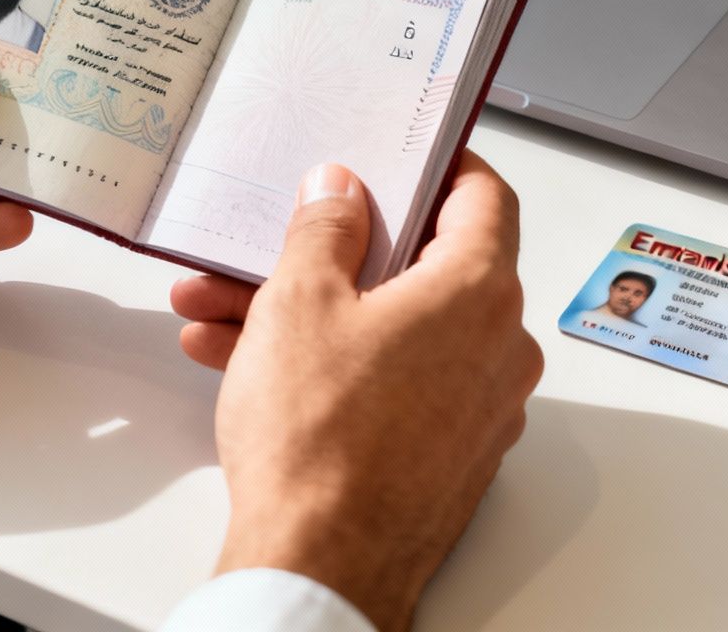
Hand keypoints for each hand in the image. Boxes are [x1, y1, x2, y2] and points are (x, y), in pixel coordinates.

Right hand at [169, 154, 542, 631]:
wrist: (321, 567)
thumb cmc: (320, 444)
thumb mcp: (300, 302)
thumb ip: (325, 229)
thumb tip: (341, 193)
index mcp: (479, 291)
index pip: (484, 196)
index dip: (441, 167)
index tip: (405, 159)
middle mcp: (498, 347)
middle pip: (424, 268)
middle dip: (337, 254)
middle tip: (280, 243)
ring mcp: (480, 406)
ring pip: (397, 330)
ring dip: (317, 313)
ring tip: (228, 313)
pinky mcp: (451, 454)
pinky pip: (397, 383)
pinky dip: (338, 365)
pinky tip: (254, 364)